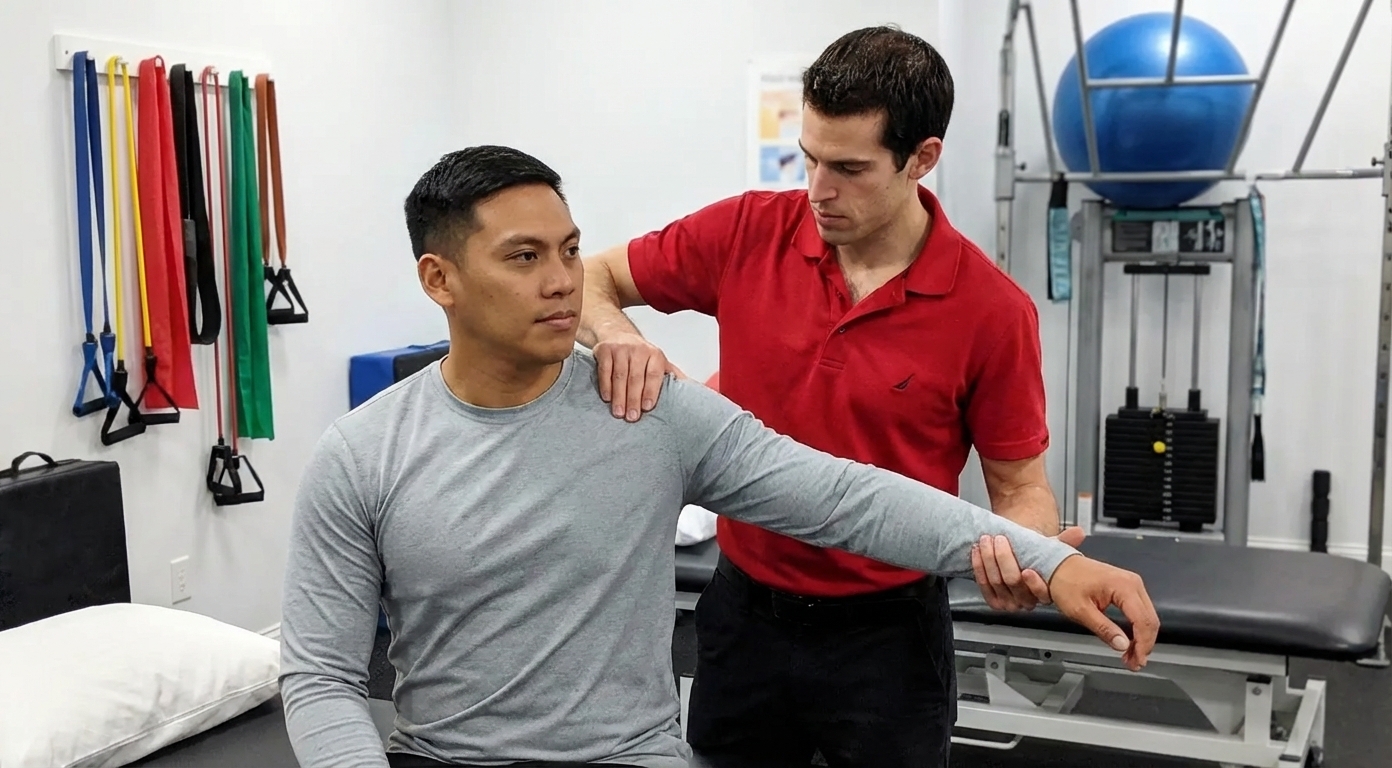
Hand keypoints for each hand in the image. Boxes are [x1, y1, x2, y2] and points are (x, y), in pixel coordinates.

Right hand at [593, 332, 685, 420]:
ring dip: (619, 396)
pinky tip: (607, 398)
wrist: (617, 333)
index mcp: (655, 355)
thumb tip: (696, 391)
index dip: (651, 391)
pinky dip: (605, 385)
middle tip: (631, 417)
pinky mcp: (605, 349)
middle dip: (633, 399)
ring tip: (618, 413)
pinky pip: (605, 370)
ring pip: (620, 375)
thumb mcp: (659, 362)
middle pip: (636, 377)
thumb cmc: (641, 355)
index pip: (654, 375)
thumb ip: (674, 376)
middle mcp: (639, 350)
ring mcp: (621, 348)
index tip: (647, 407)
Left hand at [971, 526, 1085, 611]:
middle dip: (1004, 558)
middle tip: (999, 539)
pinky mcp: (994, 600)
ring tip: (987, 540)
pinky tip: (977, 552)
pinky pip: (983, 585)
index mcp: (1046, 593)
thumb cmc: (1035, 556)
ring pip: (996, 582)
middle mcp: (1028, 602)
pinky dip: (978, 566)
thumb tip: (1078, 533)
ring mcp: (1009, 603)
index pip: (1042, 593)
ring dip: (988, 558)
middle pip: (1013, 582)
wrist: (1018, 559)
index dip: (1034, 583)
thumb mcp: (1051, 549)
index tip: (1027, 570)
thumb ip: (1065, 542)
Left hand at [1047, 555, 1159, 670]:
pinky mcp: (1128, 587)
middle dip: (1144, 645)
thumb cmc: (1065, 582)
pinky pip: (1140, 611)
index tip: (1137, 661)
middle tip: (1134, 663)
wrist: (1059, 564)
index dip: (1143, 645)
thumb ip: (1104, 629)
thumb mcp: (1080, 610)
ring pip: (1148, 617)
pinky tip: (1130, 641)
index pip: (1143, 621)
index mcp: (1123, 586)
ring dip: (1142, 638)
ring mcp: (1132, 583)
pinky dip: (1138, 628)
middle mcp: (1133, 583)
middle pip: (1150, 620)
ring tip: (1131, 656)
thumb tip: (1123, 645)